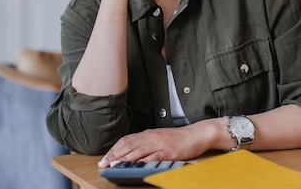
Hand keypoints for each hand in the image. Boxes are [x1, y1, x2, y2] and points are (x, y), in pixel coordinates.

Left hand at [98, 125, 212, 167]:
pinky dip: (141, 162)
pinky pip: (152, 157)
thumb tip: (133, 150)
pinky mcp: (167, 152)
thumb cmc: (179, 138)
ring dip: (123, 159)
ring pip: (137, 151)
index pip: (126, 140)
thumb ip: (147, 142)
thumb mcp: (160, 137)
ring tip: (113, 165)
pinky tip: (133, 166)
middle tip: (103, 163)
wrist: (197, 134)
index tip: (104, 157)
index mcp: (148, 133)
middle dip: (114, 155)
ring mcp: (159, 144)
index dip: (114, 149)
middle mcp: (151, 137)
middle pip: (128, 145)